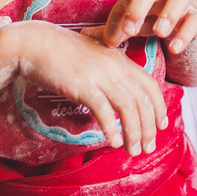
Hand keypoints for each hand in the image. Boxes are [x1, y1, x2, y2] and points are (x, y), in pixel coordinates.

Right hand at [16, 21, 168, 155]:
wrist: (35, 44)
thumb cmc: (63, 55)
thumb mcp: (95, 60)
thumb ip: (110, 76)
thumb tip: (119, 101)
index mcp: (120, 60)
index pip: (150, 84)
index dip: (159, 107)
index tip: (161, 125)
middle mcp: (115, 66)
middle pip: (142, 100)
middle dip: (149, 127)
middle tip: (149, 148)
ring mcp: (100, 75)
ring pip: (128, 107)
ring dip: (134, 132)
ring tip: (133, 151)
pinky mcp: (82, 85)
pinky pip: (104, 110)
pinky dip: (111, 129)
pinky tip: (114, 143)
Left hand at [97, 0, 196, 56]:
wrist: (188, 29)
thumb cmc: (154, 22)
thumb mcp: (133, 27)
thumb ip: (112, 31)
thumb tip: (81, 36)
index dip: (119, 17)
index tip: (112, 42)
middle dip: (140, 6)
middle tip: (131, 29)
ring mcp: (184, 2)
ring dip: (170, 12)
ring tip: (160, 33)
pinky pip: (195, 20)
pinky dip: (185, 33)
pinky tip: (174, 48)